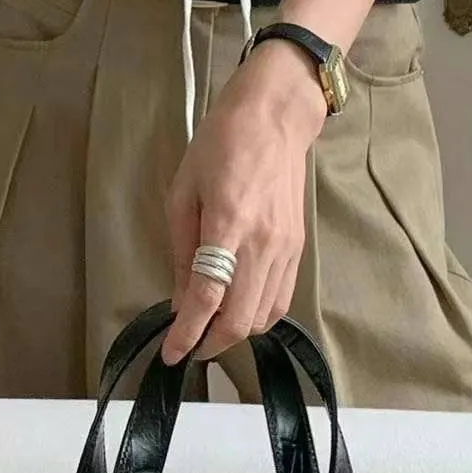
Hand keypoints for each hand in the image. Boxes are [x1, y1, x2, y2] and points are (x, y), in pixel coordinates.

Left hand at [163, 39, 327, 365]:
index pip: (207, 297)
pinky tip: (238, 307)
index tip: (173, 354)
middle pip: (242, 319)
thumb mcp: (183, 192)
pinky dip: (259, 314)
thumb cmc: (220, 145)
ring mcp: (286, 248)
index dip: (187, 334)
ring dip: (237, 332)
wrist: (275, 118)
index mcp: (227, 224)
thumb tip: (181, 299)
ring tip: (211, 326)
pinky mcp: (298, 248)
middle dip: (213, 343)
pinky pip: (281, 298)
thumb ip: (182, 250)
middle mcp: (262, 243)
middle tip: (190, 345)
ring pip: (265, 316)